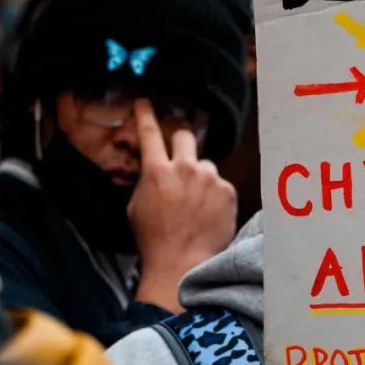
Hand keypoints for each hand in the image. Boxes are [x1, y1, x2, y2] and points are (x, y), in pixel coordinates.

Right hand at [129, 99, 236, 311]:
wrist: (181, 262)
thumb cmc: (154, 239)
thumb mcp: (136, 206)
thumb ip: (147, 181)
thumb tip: (152, 169)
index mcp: (156, 171)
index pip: (149, 134)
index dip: (145, 115)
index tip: (145, 102)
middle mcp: (185, 168)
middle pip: (184, 136)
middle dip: (181, 143)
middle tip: (180, 159)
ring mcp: (209, 178)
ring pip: (205, 165)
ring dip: (200, 177)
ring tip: (196, 204)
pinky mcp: (227, 190)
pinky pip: (220, 184)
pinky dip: (215, 195)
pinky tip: (208, 213)